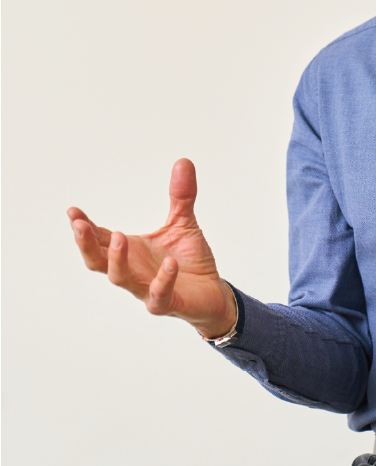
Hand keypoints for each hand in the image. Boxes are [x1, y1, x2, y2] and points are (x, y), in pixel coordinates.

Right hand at [68, 158, 236, 338]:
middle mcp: (133, 270)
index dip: (85, 227)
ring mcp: (146, 289)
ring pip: (121, 278)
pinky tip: (170, 264)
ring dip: (117, 259)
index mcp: (131, 251)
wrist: (212, 292)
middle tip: (79, 225)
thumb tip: (184, 161)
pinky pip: (159, 294)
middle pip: (98, 261)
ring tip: (120, 236)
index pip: (100, 238)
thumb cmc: (190, 260)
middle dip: (86, 244)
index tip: (73, 211)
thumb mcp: (184, 222)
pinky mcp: (166, 303)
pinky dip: (163, 280)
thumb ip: (181, 196)